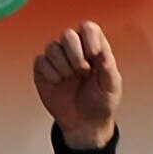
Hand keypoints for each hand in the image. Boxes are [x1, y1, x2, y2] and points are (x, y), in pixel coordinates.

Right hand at [32, 22, 121, 150]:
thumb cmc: (101, 103)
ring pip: (52, 47)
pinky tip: (58, 83)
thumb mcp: (111, 85)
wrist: (85, 124)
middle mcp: (75, 51)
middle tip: (83, 71)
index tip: (94, 55)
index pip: (88, 28)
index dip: (89, 37)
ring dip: (63, 65)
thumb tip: (102, 49)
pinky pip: (41, 61)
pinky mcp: (43, 71)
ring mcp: (58, 60)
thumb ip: (108, 65)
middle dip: (75, 53)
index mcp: (93, 49)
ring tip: (70, 79)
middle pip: (67, 34)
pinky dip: (50, 72)